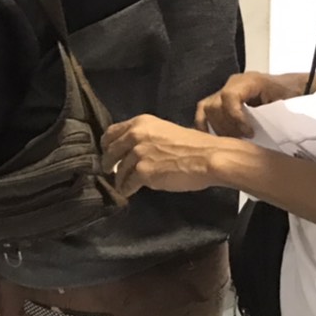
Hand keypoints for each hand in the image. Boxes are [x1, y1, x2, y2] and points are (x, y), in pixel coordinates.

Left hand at [101, 114, 238, 197]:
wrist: (208, 158)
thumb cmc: (194, 145)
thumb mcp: (164, 131)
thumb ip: (146, 137)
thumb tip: (133, 148)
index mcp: (140, 123)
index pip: (111, 132)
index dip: (106, 144)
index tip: (106, 151)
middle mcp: (135, 135)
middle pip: (110, 152)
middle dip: (108, 163)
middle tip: (108, 170)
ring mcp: (138, 154)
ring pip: (119, 170)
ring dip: (119, 179)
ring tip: (121, 185)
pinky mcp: (143, 172)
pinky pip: (127, 184)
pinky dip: (126, 189)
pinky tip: (128, 192)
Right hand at [194, 71, 303, 136]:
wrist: (291, 87)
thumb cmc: (290, 95)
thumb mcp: (285, 102)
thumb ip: (272, 114)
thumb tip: (263, 133)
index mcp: (249, 81)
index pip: (229, 96)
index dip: (235, 116)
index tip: (248, 133)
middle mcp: (232, 83)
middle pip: (215, 104)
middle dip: (226, 126)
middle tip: (242, 140)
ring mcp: (224, 90)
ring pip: (207, 109)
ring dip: (218, 128)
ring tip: (234, 140)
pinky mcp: (220, 99)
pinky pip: (205, 110)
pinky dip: (204, 124)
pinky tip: (211, 137)